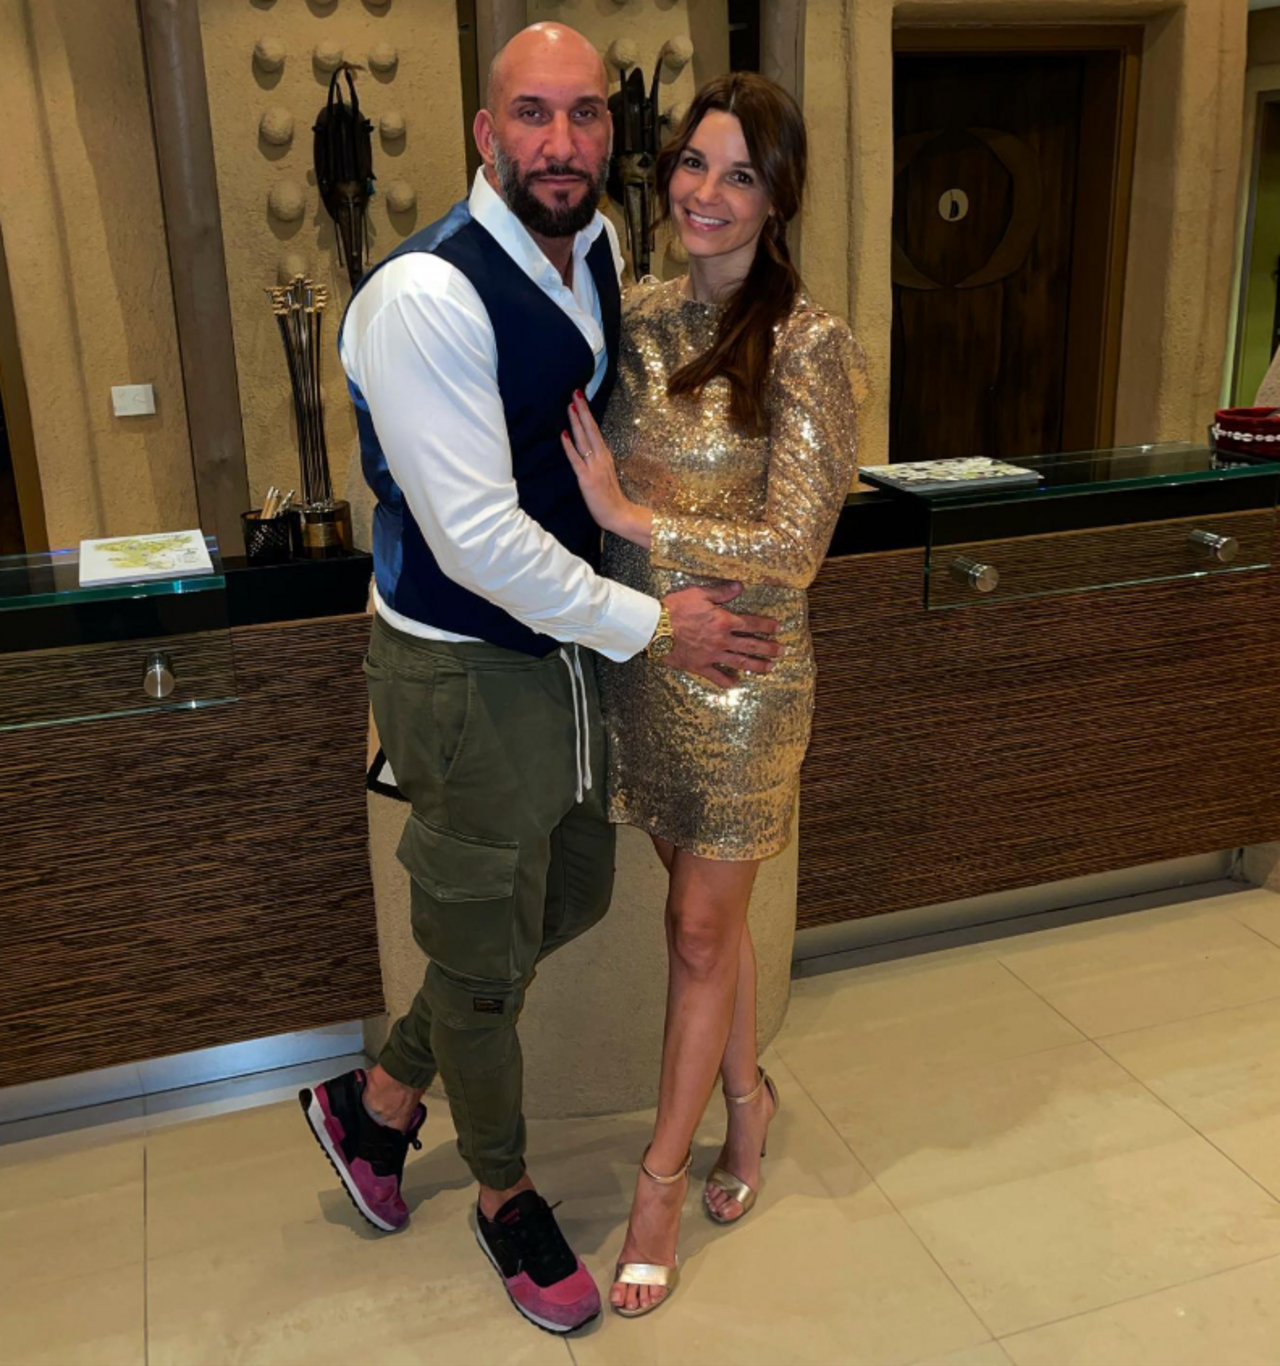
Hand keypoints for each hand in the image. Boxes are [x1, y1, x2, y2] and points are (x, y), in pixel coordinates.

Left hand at [561, 391, 652, 547]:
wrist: (619, 514)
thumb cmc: (611, 498)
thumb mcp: (605, 474)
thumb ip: (597, 462)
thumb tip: (587, 449)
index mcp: (605, 456)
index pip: (595, 430)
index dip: (587, 414)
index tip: (581, 399)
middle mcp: (601, 457)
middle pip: (591, 429)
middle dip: (582, 410)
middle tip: (576, 392)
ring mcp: (594, 466)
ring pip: (584, 439)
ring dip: (576, 422)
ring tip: (570, 405)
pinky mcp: (586, 478)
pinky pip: (576, 459)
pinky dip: (569, 446)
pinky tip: (563, 434)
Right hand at [663, 583, 781, 688]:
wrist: (655, 627)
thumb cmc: (676, 608)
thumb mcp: (699, 594)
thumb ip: (721, 592)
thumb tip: (740, 586)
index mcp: (724, 621)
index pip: (751, 623)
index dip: (766, 625)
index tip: (778, 628)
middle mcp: (722, 640)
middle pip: (751, 645)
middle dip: (769, 648)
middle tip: (782, 651)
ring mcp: (712, 655)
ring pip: (740, 662)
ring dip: (757, 665)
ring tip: (770, 668)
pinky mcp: (700, 666)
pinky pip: (717, 677)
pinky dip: (727, 681)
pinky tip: (736, 684)